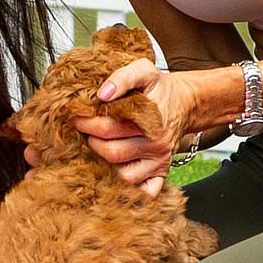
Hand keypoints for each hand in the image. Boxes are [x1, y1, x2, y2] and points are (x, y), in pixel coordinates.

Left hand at [75, 57, 197, 196]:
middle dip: (91, 143)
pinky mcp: (161, 174)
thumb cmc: (159, 88)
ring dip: (104, 164)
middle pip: (111, 153)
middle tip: (83, 133)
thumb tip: (103, 94)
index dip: (87, 124)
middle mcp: (156, 144)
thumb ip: (123, 77)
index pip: (108, 128)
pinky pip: (143, 192)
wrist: (185, 103)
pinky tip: (115, 174)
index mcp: (150, 119)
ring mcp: (160, 162)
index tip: (76, 118)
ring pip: (122, 175)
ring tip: (96, 148)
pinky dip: (128, 188)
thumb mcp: (144, 70)